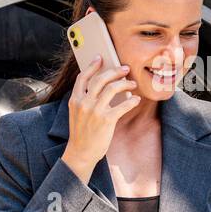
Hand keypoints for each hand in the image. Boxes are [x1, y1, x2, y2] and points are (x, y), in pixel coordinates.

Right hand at [60, 55, 140, 182]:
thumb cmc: (81, 134)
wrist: (80, 153)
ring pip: (113, 88)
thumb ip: (85, 100)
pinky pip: (123, 105)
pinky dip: (132, 101)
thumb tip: (102, 88)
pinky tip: (136, 100)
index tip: (100, 58)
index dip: (92, 65)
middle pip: (101, 79)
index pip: (83, 77)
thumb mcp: (77, 114)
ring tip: (133, 84)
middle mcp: (84, 103)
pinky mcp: (106, 120)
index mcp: (75, 100)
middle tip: (125, 69)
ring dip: (126, 83)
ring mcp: (95, 111)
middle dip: (115, 71)